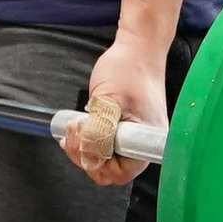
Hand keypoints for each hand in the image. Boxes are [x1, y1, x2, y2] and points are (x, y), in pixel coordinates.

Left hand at [59, 35, 167, 186]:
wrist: (136, 48)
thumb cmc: (128, 69)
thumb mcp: (108, 101)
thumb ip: (99, 133)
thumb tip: (89, 160)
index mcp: (146, 141)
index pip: (120, 173)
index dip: (96, 162)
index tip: (85, 138)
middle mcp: (142, 143)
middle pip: (109, 169)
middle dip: (85, 153)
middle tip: (75, 128)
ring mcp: (132, 136)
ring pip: (103, 157)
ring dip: (83, 145)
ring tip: (76, 124)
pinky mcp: (123, 128)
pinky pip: (103, 144)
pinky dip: (87, 138)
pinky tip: (78, 126)